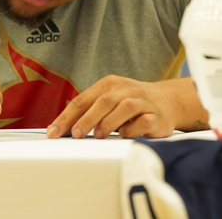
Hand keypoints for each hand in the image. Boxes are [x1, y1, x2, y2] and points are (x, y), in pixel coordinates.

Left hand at [46, 76, 206, 139]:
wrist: (167, 100)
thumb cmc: (131, 102)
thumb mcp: (109, 99)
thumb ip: (90, 110)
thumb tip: (63, 129)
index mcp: (109, 84)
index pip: (82, 100)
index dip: (66, 117)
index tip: (54, 132)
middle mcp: (125, 90)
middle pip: (103, 101)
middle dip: (87, 119)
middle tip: (75, 134)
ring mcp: (142, 101)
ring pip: (124, 108)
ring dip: (109, 123)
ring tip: (99, 135)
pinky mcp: (156, 116)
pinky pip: (143, 122)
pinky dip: (133, 130)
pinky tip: (125, 135)